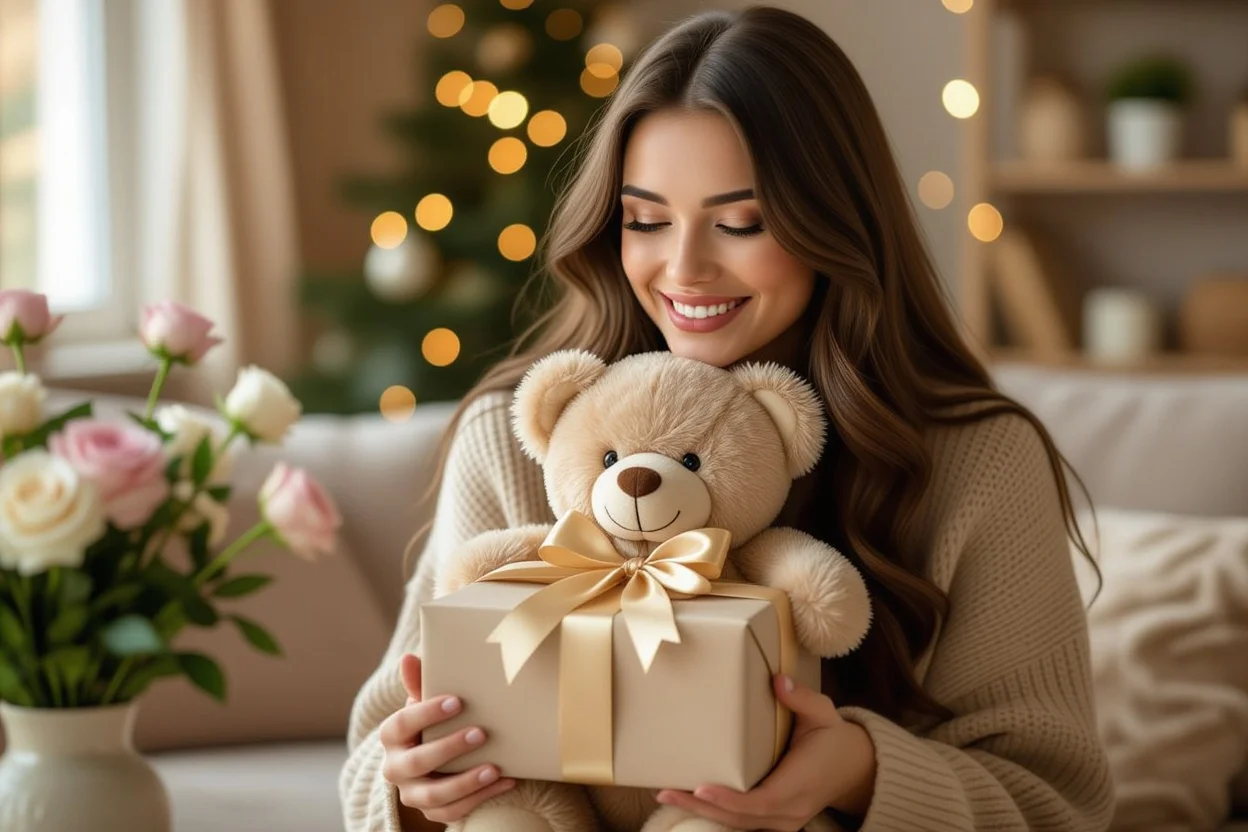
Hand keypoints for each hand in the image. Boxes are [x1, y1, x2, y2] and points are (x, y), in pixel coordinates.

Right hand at [379, 654, 515, 824]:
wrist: (430, 764)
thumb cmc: (430, 725)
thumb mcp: (424, 705)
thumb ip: (420, 684)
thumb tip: (409, 658)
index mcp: (391, 736)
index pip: (402, 724)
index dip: (426, 713)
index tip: (456, 701)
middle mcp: (395, 768)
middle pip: (418, 762)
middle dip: (449, 748)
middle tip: (480, 733)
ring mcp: (412, 794)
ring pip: (435, 795)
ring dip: (466, 781)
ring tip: (495, 768)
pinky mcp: (431, 812)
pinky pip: (454, 812)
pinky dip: (481, 797)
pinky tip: (506, 780)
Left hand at [655, 675, 875, 830]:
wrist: (853, 769)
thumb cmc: (833, 738)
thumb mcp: (823, 713)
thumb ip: (802, 698)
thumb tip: (779, 681)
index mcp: (802, 782)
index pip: (762, 800)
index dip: (731, 799)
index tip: (702, 788)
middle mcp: (792, 809)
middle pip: (742, 818)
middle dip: (703, 807)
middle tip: (666, 790)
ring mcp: (785, 819)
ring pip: (740, 824)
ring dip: (704, 813)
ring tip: (669, 794)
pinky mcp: (777, 821)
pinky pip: (744, 823)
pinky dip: (717, 813)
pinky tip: (690, 799)